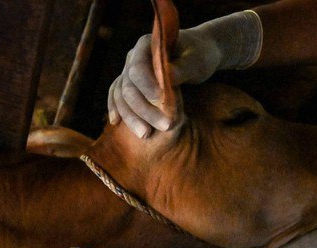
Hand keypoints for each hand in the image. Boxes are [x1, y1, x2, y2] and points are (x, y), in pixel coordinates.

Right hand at [108, 10, 262, 137]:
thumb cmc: (200, 55)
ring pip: (121, 95)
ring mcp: (130, 71)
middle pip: (128, 86)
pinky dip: (118, 109)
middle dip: (143, 109)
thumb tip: (167, 78)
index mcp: (146, 44)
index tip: (161, 102)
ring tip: (146, 134)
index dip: (146, 87)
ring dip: (131, 116)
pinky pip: (118, 96)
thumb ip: (181, 68)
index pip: (137, 68)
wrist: (199, 55)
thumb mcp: (196, 61)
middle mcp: (133, 57)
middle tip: (165, 126)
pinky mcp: (133, 84)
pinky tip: (116, 123)